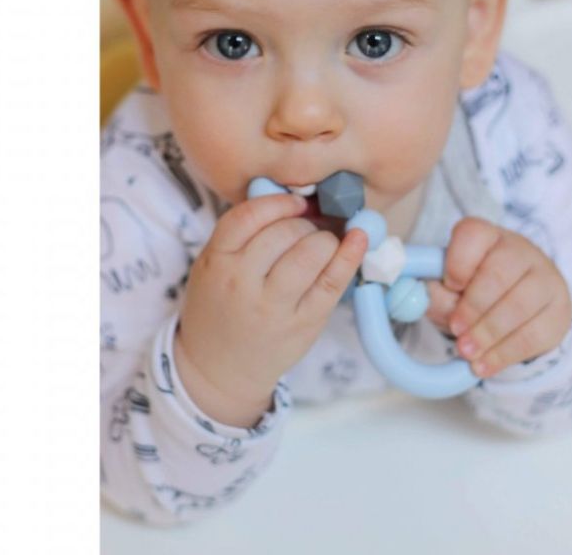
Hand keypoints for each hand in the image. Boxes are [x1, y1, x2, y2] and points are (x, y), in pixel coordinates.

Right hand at [175, 192, 367, 425]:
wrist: (218, 369)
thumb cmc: (219, 309)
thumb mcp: (211, 267)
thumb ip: (242, 235)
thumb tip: (297, 202)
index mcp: (216, 261)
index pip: (250, 216)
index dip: (279, 203)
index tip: (295, 204)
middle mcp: (243, 282)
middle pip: (286, 231)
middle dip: (303, 223)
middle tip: (305, 231)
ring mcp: (275, 305)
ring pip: (311, 251)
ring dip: (324, 239)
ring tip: (320, 245)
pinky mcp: (304, 322)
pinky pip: (333, 281)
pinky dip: (350, 255)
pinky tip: (359, 239)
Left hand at [425, 217, 571, 378]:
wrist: (518, 310)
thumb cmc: (473, 293)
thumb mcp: (447, 290)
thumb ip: (433, 292)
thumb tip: (415, 300)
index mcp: (487, 236)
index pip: (473, 235)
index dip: (458, 263)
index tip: (448, 286)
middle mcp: (520, 250)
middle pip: (499, 273)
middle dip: (474, 307)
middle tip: (456, 331)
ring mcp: (545, 279)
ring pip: (519, 305)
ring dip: (488, 333)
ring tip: (466, 352)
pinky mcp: (558, 311)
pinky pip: (534, 334)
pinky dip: (505, 354)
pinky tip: (484, 365)